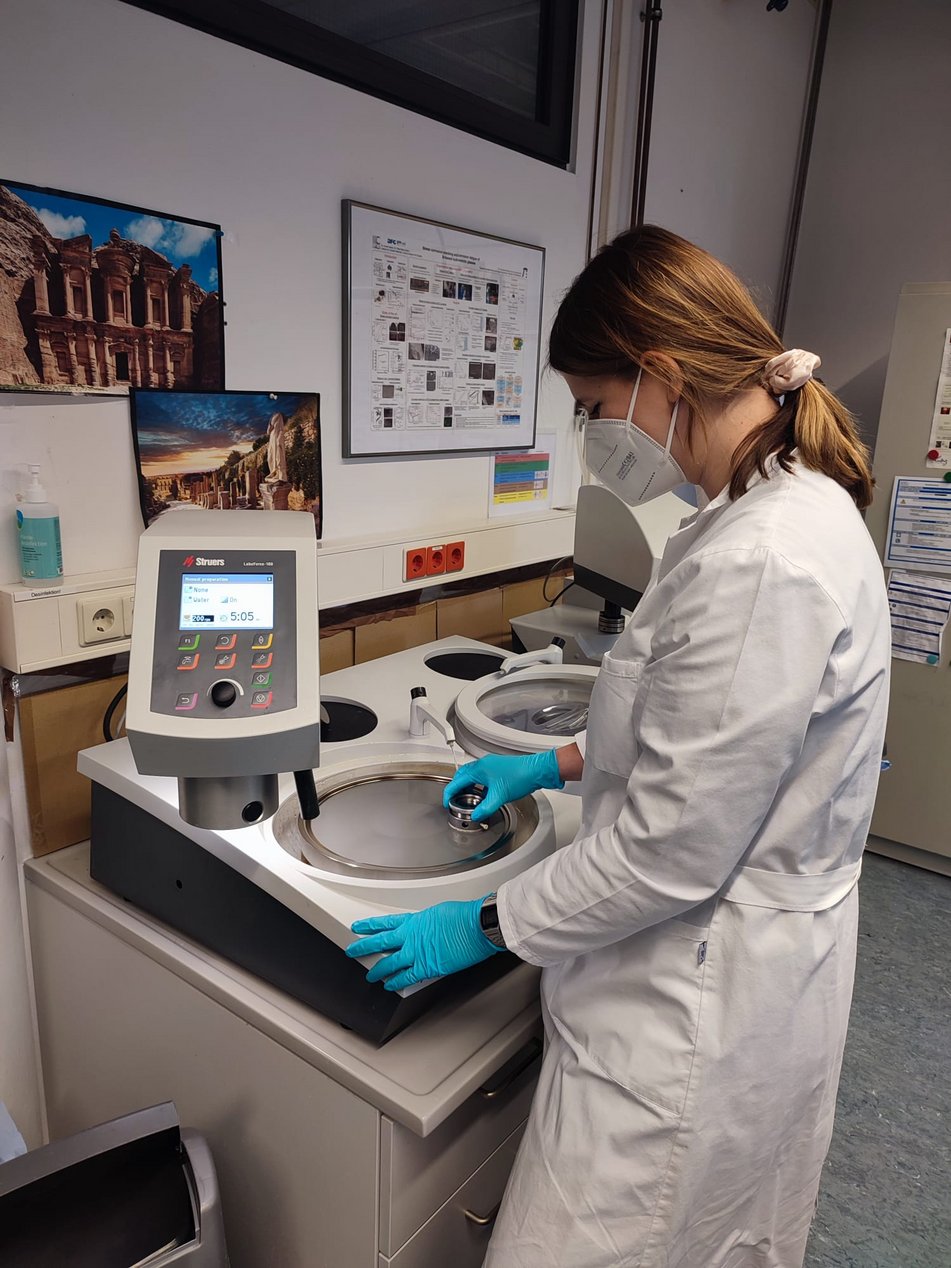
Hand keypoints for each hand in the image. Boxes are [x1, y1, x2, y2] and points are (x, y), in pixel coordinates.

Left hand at [346, 899, 499, 991]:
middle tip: (352, 950)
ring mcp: (416, 953)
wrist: (475, 926)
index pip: (385, 923)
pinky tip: (390, 987)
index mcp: (414, 920)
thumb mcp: (439, 912)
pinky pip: (406, 977)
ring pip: (390, 963)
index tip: (358, 927)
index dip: (369, 926)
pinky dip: (397, 983)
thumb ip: (427, 922)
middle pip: (381, 942)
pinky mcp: (427, 967)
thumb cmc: (463, 916)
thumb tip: (426, 928)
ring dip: (378, 970)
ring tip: (370, 976)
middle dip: (364, 947)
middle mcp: (411, 936)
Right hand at [442, 750, 563, 822]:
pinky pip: (482, 777)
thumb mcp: (499, 797)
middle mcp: (483, 765)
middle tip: (454, 800)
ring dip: (468, 787)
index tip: (446, 802)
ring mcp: (491, 765)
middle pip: (462, 776)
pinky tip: (484, 794)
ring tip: (468, 799)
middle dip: (456, 788)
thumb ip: (485, 808)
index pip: (456, 782)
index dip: (448, 794)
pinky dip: (478, 786)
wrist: (537, 770)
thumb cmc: (520, 776)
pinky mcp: (499, 769)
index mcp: (478, 769)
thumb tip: (476, 815)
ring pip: (472, 776)